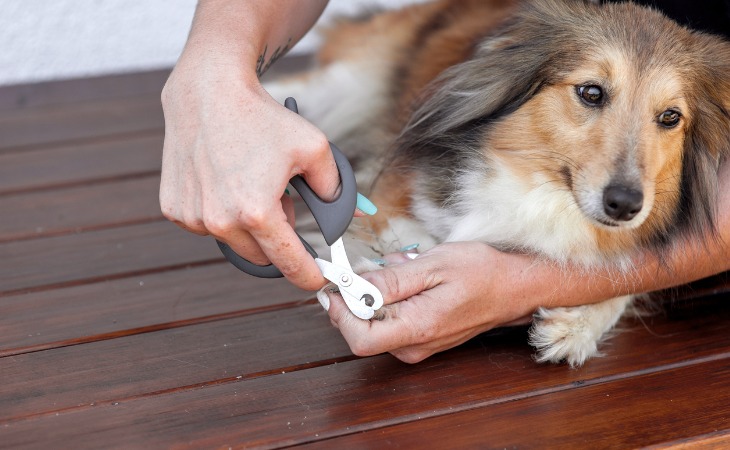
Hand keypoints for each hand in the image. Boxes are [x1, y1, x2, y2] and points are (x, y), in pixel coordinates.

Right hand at [160, 59, 339, 290]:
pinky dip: (221, 213)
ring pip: (233, 241)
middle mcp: (220, 221)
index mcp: (257, 212)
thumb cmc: (261, 119)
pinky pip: (207, 225)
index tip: (317, 281)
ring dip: (248, 226)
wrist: (207, 92)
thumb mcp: (313, 147)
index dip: (307, 275)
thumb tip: (351, 213)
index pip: (289, 263)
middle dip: (278, 239)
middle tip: (284, 205)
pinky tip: (224, 182)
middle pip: (262, 256)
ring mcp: (193, 217)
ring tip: (253, 186)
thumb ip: (335, 187)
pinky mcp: (175, 208)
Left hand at [324, 242, 537, 362]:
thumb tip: (354, 287)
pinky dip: (391, 296)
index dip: (340, 312)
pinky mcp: (419, 339)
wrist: (513, 288)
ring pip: (374, 321)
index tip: (339, 284)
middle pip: (360, 330)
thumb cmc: (481, 273)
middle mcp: (413, 345)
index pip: (357, 338)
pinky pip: (389, 319)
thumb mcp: (434, 265)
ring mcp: (416, 345)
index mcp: (416, 328)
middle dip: (358, 295)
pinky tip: (412, 278)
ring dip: (378, 291)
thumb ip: (391, 280)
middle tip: (377, 266)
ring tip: (406, 268)